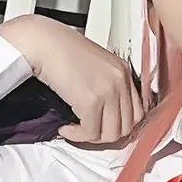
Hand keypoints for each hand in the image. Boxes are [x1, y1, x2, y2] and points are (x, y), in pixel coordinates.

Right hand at [0, 15, 145, 143]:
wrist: (43, 43)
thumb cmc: (61, 51)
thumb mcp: (94, 66)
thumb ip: (106, 85)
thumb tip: (105, 114)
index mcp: (123, 71)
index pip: (138, 112)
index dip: (120, 125)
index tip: (103, 126)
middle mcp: (121, 81)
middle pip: (127, 127)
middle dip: (106, 134)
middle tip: (88, 130)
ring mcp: (108, 91)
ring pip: (111, 134)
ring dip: (91, 137)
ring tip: (76, 129)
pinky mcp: (91, 101)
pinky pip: (91, 133)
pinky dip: (77, 136)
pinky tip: (66, 127)